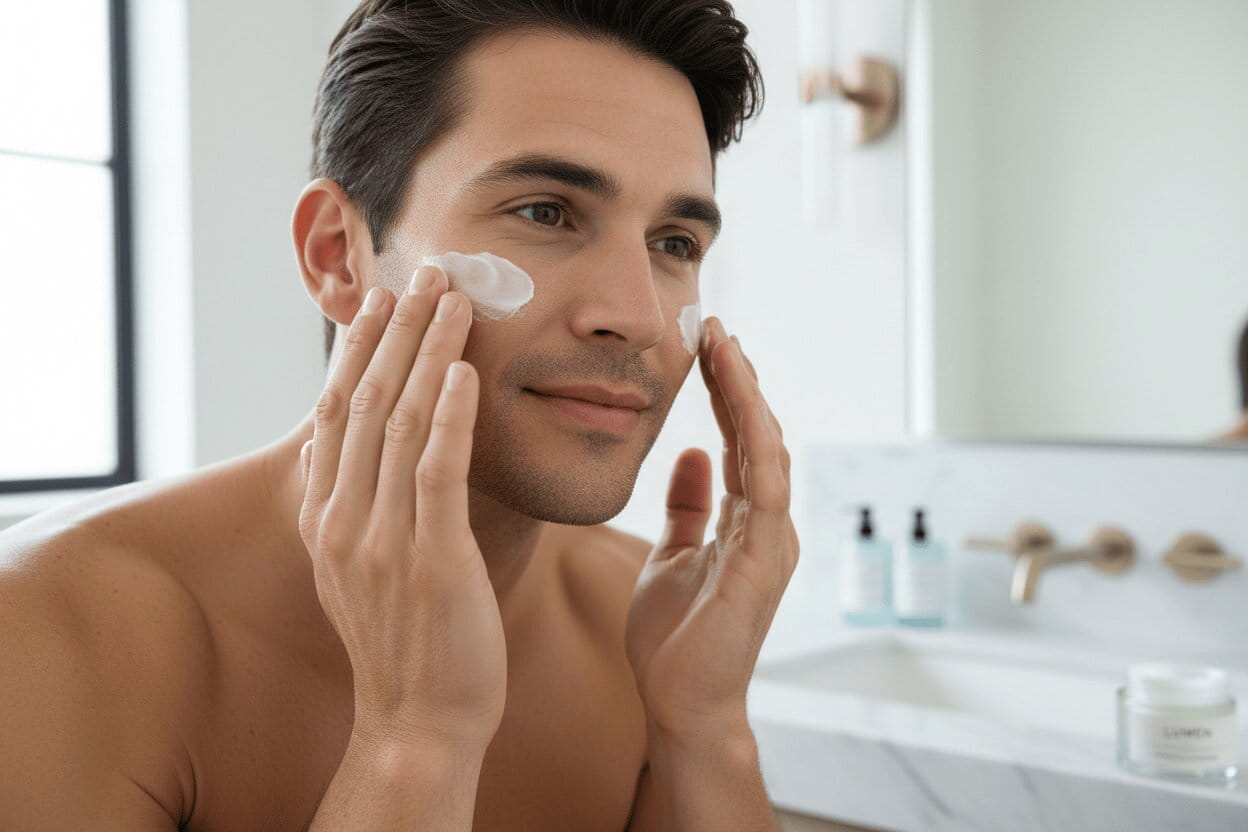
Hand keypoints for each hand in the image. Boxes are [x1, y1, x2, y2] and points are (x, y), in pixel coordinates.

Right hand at [298, 268, 506, 753]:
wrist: (417, 722)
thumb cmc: (405, 642)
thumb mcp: (360, 568)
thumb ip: (352, 506)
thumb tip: (349, 446)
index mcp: (324, 520)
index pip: (336, 411)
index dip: (359, 349)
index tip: (382, 300)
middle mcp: (341, 521)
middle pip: (365, 401)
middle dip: (397, 331)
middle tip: (426, 272)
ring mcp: (382, 540)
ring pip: (401, 423)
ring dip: (428, 352)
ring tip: (455, 297)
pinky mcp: (430, 559)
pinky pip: (438, 471)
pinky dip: (451, 414)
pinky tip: (467, 369)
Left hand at [625, 317, 798, 737]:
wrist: (679, 704)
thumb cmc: (674, 640)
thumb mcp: (671, 557)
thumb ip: (687, 507)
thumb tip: (693, 453)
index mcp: (744, 522)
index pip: (738, 441)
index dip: (724, 391)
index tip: (704, 344)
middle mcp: (767, 524)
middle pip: (757, 435)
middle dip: (737, 378)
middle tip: (714, 326)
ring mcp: (771, 540)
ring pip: (767, 449)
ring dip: (747, 394)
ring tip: (725, 345)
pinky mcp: (764, 560)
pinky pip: (766, 487)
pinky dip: (756, 439)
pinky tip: (742, 399)